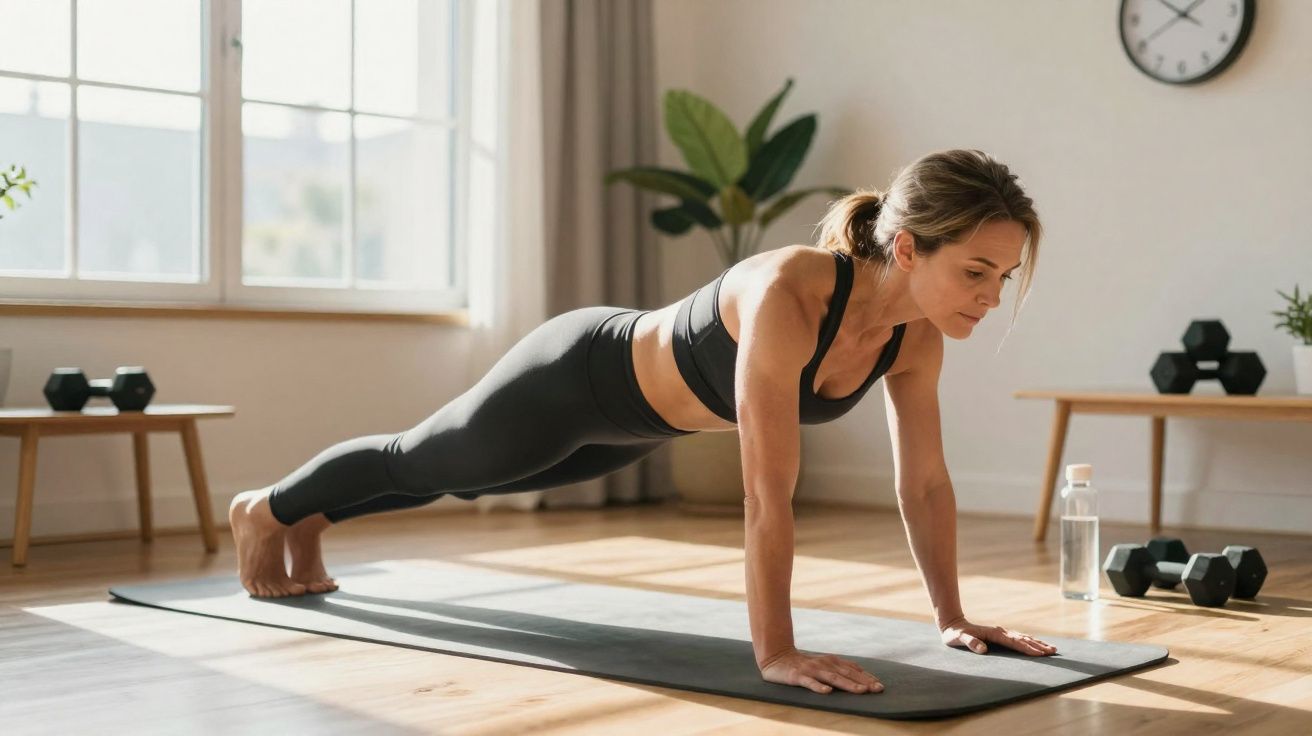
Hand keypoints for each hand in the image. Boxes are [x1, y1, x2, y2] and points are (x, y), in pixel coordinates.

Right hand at [758, 646, 883, 694]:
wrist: (776, 657)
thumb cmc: (803, 665)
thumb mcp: (823, 665)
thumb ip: (839, 671)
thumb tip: (861, 680)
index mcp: (831, 661)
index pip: (853, 669)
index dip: (867, 677)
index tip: (880, 686)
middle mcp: (824, 663)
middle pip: (847, 673)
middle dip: (864, 682)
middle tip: (877, 690)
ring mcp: (811, 669)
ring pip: (832, 678)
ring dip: (848, 684)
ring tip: (861, 691)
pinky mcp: (798, 676)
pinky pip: (809, 682)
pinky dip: (819, 687)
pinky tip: (827, 692)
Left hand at [939, 616, 1057, 656]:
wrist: (953, 625)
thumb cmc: (955, 635)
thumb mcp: (959, 639)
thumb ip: (970, 643)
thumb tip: (983, 649)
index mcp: (994, 633)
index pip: (1014, 642)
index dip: (1027, 648)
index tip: (1040, 654)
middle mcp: (1000, 631)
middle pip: (1023, 638)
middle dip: (1038, 645)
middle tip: (1053, 651)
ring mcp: (1001, 632)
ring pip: (1023, 637)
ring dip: (1037, 643)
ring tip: (1051, 649)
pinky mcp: (1000, 635)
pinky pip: (1019, 639)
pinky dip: (1030, 641)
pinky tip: (1036, 645)